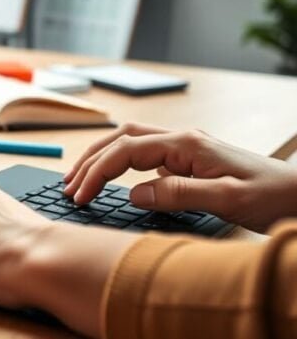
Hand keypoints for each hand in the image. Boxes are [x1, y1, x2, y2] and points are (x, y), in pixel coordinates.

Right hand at [64, 122, 296, 232]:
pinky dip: (119, 163)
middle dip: (88, 160)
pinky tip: (112, 180)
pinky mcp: (188, 161)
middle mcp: (181, 140)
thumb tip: (133, 193)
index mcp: (186, 144)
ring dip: (100, 158)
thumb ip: (178, 194)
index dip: (97, 172)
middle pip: (119, 138)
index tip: (79, 195)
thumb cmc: (271, 196)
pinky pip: (143, 155)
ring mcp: (184, 149)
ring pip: (129, 142)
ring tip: (78, 178)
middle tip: (67, 186)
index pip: (125, 150)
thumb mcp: (226, 200)